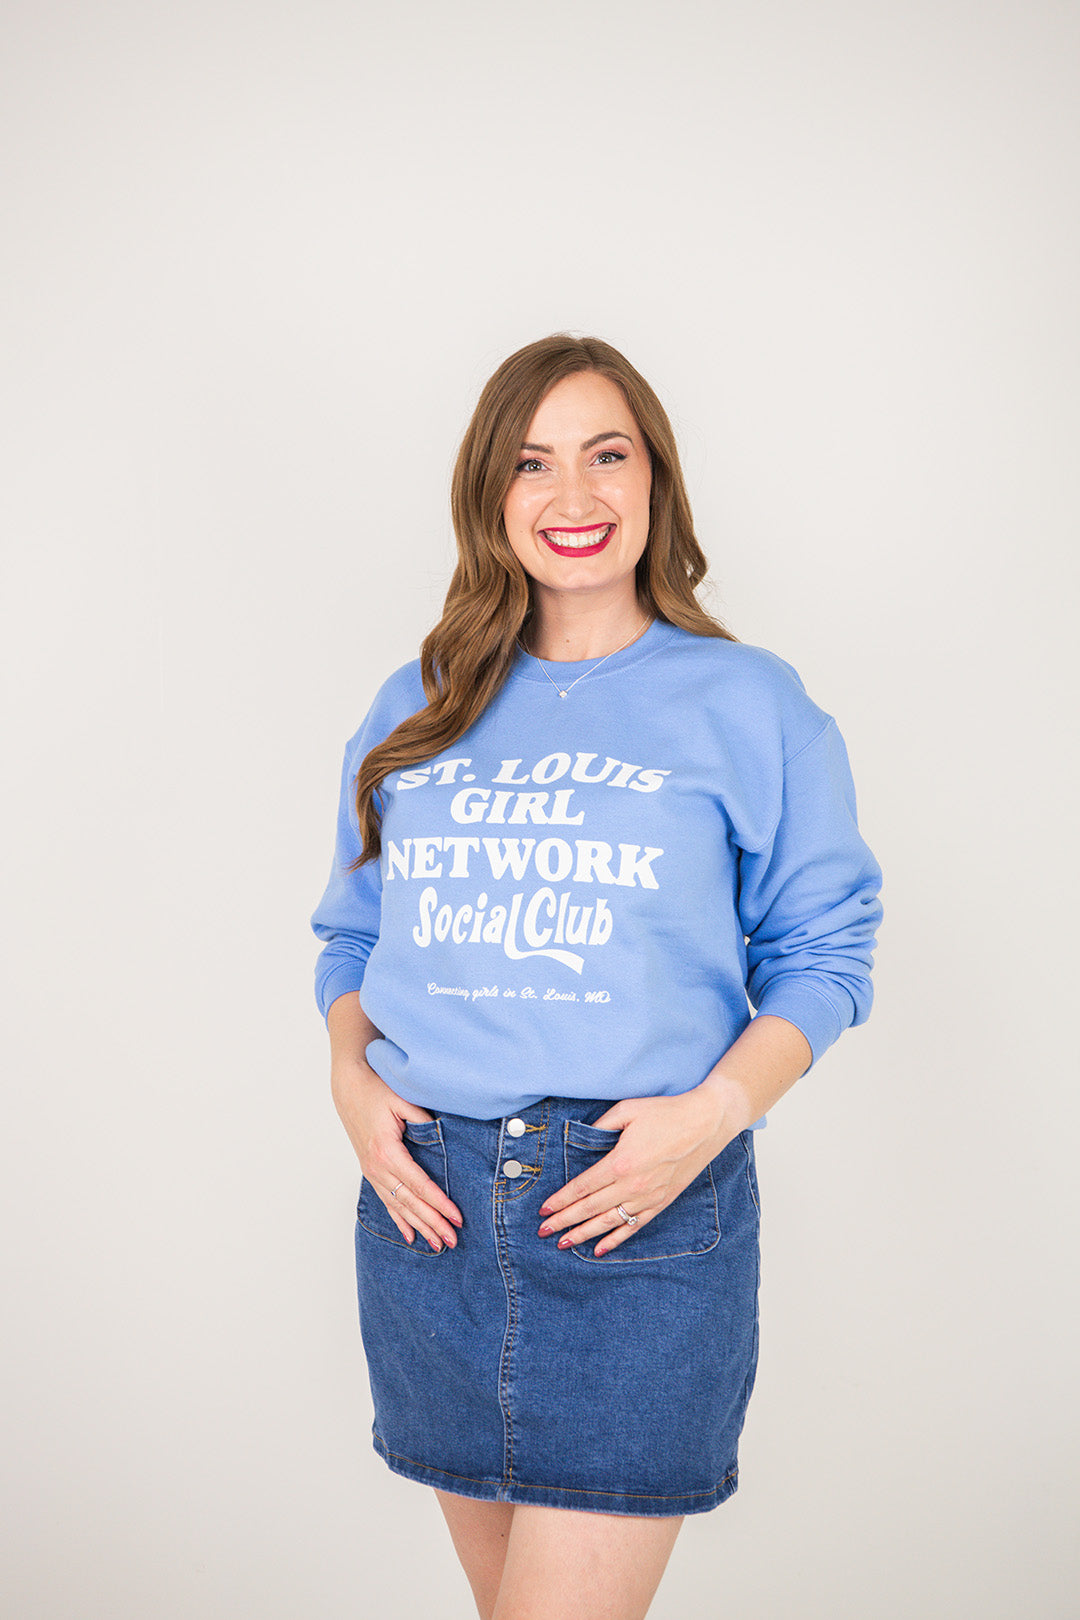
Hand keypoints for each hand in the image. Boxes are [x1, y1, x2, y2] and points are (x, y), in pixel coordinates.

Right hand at [331, 1057, 462, 1250]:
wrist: (349, 1088)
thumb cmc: (376, 1090)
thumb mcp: (403, 1100)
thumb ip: (424, 1121)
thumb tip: (443, 1139)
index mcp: (387, 1151)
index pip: (419, 1185)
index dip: (439, 1203)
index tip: (457, 1217)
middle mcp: (377, 1167)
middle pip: (410, 1202)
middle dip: (432, 1223)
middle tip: (453, 1240)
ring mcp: (372, 1172)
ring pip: (398, 1206)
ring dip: (419, 1226)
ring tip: (437, 1244)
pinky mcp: (370, 1171)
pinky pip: (386, 1201)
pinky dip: (399, 1220)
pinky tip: (410, 1236)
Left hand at [536, 1086, 740, 1257]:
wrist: (706, 1123)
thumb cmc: (667, 1113)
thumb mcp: (627, 1110)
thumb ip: (601, 1126)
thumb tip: (582, 1138)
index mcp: (621, 1162)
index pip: (583, 1187)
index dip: (561, 1200)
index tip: (544, 1210)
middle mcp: (633, 1185)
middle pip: (590, 1208)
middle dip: (565, 1221)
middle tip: (544, 1231)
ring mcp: (648, 1197)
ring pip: (609, 1222)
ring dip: (584, 1234)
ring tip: (564, 1243)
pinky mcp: (662, 1202)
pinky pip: (634, 1226)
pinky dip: (615, 1239)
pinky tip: (599, 1249)